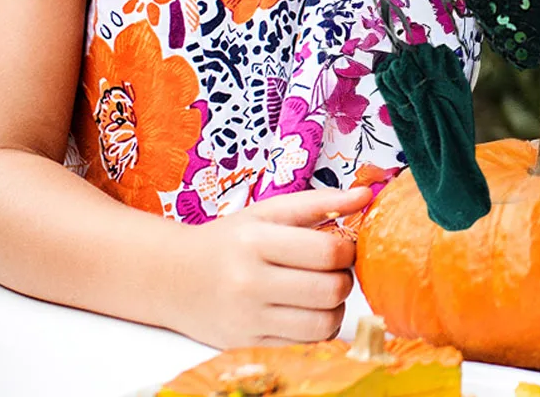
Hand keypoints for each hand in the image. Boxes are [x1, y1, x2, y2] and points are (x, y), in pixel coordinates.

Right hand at [174, 184, 370, 346]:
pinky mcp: (245, 345)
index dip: (348, 249)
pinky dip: (317, 329)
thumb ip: (320, 201)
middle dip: (344, 279)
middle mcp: (249, 283)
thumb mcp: (269, 211)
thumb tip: (366, 195)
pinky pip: (302, 344)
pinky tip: (307, 311)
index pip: (327, 252)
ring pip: (321, 324)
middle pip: (329, 290)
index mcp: (257, 242)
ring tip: (323, 291)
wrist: (173, 278)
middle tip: (335, 270)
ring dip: (335, 307)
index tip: (343, 246)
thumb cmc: (228, 240)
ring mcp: (247, 319)